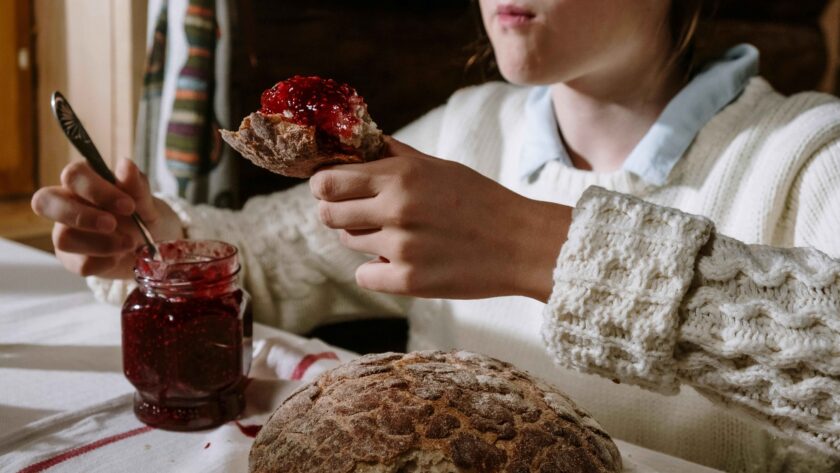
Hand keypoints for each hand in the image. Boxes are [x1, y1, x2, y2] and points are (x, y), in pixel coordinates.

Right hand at [31, 159, 183, 279]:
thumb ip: (136, 187)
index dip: (96, 190)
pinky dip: (103, 262)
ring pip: (62, 237)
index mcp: (85, 181)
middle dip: (81, 216)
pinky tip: (119, 258)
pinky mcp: (72, 259)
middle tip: (112, 224)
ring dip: (100, 244)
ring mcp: (66, 232)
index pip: (73, 175)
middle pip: (45, 202)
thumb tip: (126, 164)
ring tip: (130, 244)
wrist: (156, 249)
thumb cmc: (145, 216)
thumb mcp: (148, 201)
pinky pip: (78, 263)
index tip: (128, 206)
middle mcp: (68, 204)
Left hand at [309, 137, 571, 300]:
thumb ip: (395, 157)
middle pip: (328, 214)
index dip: (324, 186)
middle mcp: (396, 208)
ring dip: (364, 239)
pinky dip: (377, 271)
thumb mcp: (438, 167)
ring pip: (349, 243)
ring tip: (398, 236)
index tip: (331, 190)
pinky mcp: (409, 281)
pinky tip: (402, 262)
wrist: (520, 244)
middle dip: (337, 213)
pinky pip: (364, 275)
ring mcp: (401, 247)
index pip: (328, 180)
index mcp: (401, 175)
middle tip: (359, 215)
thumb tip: (359, 144)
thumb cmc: (480, 200)